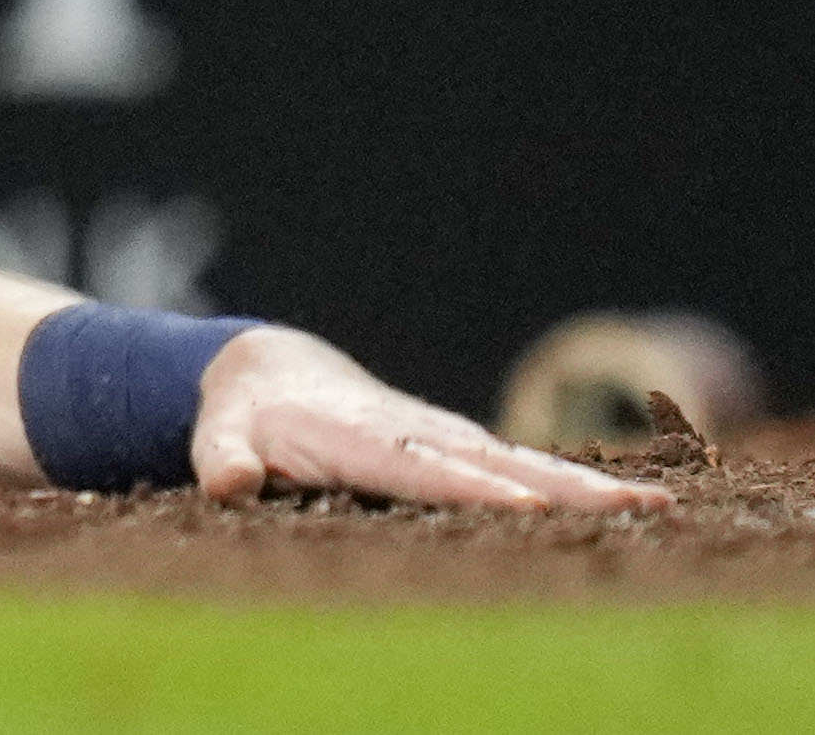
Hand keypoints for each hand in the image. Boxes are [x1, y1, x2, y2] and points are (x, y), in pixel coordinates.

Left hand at [192, 326, 659, 511]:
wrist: (271, 371)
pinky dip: (579, 486)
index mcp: (362, 439)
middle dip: (564, 489)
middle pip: (498, 466)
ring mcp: (447, 439)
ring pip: (525, 465)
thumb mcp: (221, 435)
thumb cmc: (246, 417)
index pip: (425, 470)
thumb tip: (230, 483)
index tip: (530, 509)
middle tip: (637, 508)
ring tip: (659, 508)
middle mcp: (418, 434)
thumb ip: (222, 459)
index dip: (476, 490)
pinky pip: (525, 469)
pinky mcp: (462, 448)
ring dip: (590, 488)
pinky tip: (639, 508)